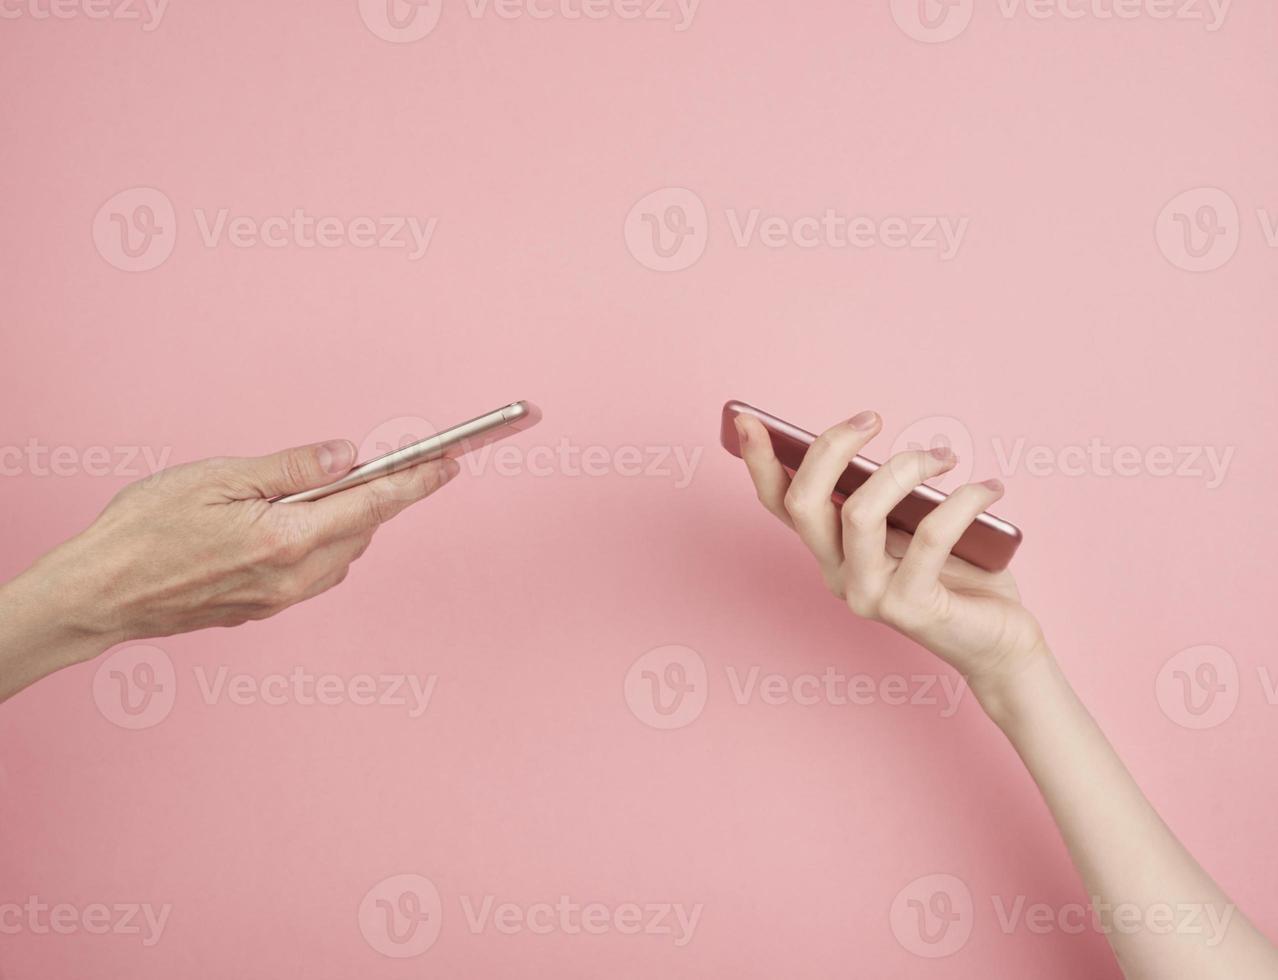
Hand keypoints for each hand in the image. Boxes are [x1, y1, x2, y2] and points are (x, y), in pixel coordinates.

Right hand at [25, 439, 458, 652]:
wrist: (97, 596)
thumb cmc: (144, 530)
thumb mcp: (218, 477)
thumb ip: (291, 468)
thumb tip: (347, 456)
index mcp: (287, 540)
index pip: (373, 505)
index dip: (417, 482)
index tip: (450, 463)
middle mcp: (294, 578)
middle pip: (362, 529)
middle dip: (376, 495)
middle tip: (382, 462)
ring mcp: (281, 600)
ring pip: (342, 553)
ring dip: (344, 520)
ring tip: (318, 490)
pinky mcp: (265, 610)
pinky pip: (315, 572)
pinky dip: (320, 543)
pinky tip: (292, 523)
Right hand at [734, 411, 1045, 696]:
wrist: (997, 642)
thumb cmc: (958, 576)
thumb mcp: (912, 526)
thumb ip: (888, 495)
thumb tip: (875, 439)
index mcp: (832, 551)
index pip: (780, 505)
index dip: (759, 462)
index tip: (750, 420)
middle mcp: (838, 575)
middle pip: (804, 502)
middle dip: (832, 446)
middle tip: (872, 419)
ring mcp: (869, 595)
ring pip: (859, 513)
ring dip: (904, 468)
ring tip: (944, 457)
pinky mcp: (910, 608)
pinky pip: (930, 536)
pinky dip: (964, 501)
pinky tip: (989, 489)